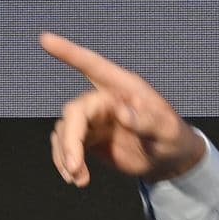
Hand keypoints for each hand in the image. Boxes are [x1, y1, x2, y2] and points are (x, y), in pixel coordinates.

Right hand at [41, 32, 206, 185]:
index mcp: (122, 88)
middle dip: (70, 140)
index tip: (45, 40)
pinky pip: (67, 146)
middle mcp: (104, 100)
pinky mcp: (89, 139)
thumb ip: (147, 122)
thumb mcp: (167, 130)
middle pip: (74, 112)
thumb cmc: (172, 138)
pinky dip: (66, 162)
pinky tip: (77, 179)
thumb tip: (122, 114)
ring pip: (65, 131)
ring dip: (66, 155)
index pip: (92, 66)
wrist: (169, 160)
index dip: (68, 53)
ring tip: (78, 179)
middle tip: (75, 167)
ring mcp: (94, 120)